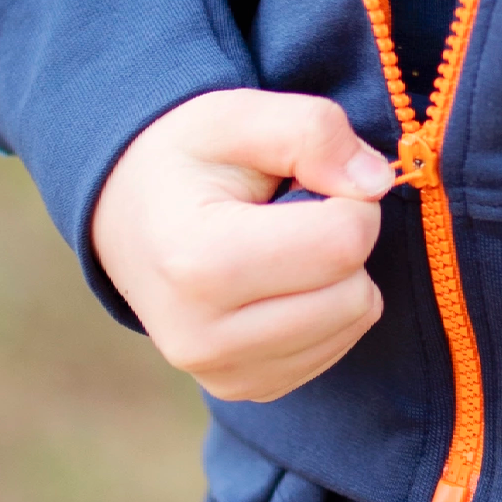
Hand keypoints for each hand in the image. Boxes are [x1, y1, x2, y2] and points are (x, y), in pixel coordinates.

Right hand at [90, 90, 394, 401]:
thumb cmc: (186, 157)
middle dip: (346, 235)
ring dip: (340, 272)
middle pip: (353, 293)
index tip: (313, 175)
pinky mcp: (242, 388)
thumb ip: (313, 131)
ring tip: (284, 241)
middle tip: (297, 209)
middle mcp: (205, 338)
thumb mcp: (239, 113)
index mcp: (199, 264)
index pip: (343, 242)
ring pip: (353, 322)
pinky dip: (328, 304)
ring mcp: (221, 373)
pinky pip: (336, 347)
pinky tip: (281, 276)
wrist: (125, 212)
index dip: (351, 194)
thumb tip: (376, 182)